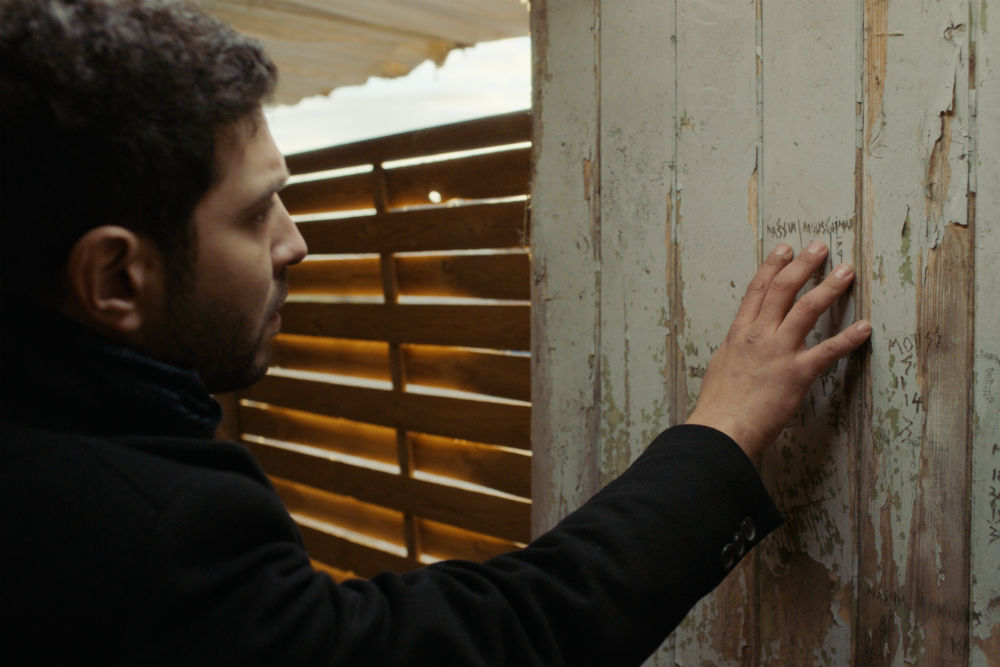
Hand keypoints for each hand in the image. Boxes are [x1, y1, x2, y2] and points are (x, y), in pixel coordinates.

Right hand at [685, 241, 870, 463]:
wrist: (721, 427)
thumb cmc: (719, 404)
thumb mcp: (722, 367)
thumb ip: (736, 350)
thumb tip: (741, 345)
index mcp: (740, 333)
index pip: (757, 290)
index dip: (772, 266)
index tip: (785, 249)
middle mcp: (759, 335)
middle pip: (783, 289)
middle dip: (803, 265)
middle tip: (820, 248)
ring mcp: (779, 352)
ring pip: (806, 310)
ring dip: (829, 287)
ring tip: (846, 272)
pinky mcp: (797, 374)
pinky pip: (828, 351)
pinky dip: (848, 338)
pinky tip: (864, 327)